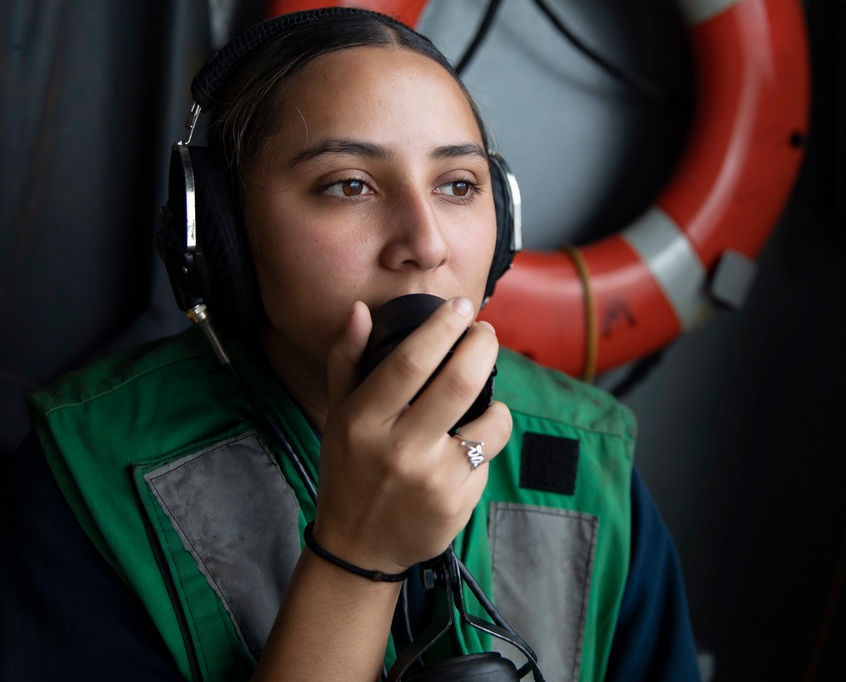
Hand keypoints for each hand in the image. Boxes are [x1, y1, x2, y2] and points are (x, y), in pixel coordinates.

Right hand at [313, 297, 511, 573]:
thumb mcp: (339, 413)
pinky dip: (484, 445)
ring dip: (497, 403)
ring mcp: (431, 479)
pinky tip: (465, 450)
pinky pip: (487, 458)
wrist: (358, 548)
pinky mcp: (457, 502)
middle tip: (486, 333)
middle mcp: (397, 448)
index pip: (410, 361)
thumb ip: (346, 359)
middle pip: (459, 383)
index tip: (462, 305)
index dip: (442, 327)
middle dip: (482, 347)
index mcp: (363, 420)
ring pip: (491, 422)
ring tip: (485, 402)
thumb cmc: (349, 469)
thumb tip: (360, 310)